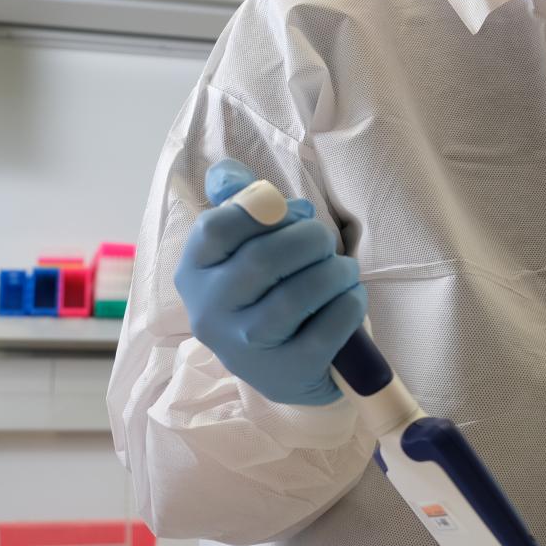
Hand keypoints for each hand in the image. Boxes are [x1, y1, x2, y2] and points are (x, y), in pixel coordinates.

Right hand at [173, 159, 367, 404]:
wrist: (287, 371)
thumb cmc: (266, 294)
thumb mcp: (243, 251)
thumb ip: (237, 204)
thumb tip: (225, 173)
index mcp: (194, 272)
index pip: (214, 228)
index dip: (262, 209)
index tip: (293, 212)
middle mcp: (210, 312)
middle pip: (263, 259)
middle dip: (310, 239)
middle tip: (327, 242)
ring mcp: (246, 347)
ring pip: (296, 296)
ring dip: (335, 272)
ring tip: (344, 270)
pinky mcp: (287, 372)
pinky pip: (328, 328)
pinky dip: (349, 304)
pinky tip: (351, 298)